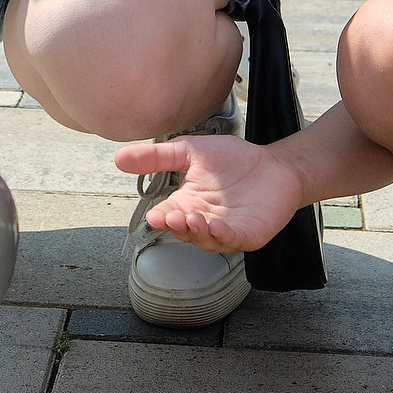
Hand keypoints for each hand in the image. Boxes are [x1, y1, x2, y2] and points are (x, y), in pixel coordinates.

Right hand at [113, 134, 301, 253]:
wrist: (275, 165)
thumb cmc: (233, 160)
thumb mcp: (190, 152)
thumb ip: (157, 157)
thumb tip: (118, 158)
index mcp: (187, 204)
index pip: (168, 215)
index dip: (161, 218)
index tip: (155, 215)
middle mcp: (203, 221)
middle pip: (185, 231)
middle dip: (177, 226)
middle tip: (172, 217)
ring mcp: (226, 231)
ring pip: (206, 239)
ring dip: (198, 232)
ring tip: (192, 218)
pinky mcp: (249, 235)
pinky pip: (233, 240)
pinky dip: (224, 235)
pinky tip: (217, 225)